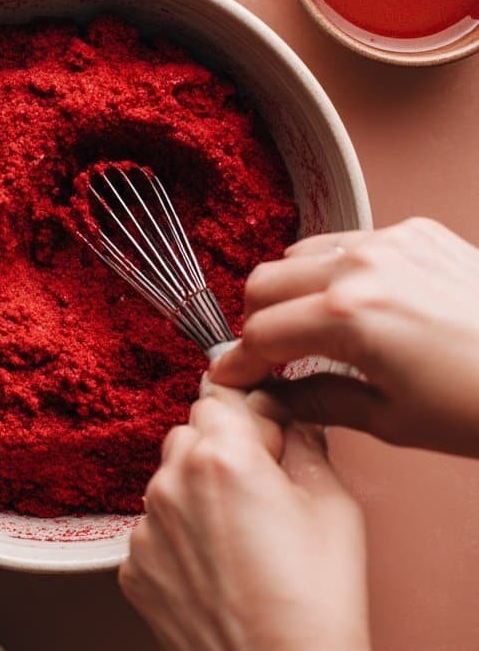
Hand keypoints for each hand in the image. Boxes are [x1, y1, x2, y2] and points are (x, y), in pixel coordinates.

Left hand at [119, 388, 368, 650]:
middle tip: (261, 496)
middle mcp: (170, 481)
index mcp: (221, 454)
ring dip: (197, 496)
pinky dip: (180, 543)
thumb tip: (287, 422)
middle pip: (190, 436)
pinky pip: (155, 534)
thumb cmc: (319, 599)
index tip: (270, 439)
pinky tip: (219, 577)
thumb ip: (303, 444)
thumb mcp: (334, 503)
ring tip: (242, 547)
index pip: (222, 397)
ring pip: (169, 485)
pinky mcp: (132, 570)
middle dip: (220, 453)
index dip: (251, 417)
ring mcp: (144, 529)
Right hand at [212, 218, 478, 456]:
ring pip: (301, 254)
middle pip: (265, 283)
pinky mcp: (418, 231)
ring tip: (311, 332)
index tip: (233, 379)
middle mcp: (361, 266)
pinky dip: (337, 270)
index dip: (241, 364)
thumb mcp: (391, 419)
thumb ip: (318, 400)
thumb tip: (276, 399)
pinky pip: (350, 241)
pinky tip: (358, 306)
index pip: (260, 334)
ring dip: (292, 291)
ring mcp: (391, 240)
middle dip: (259, 323)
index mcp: (348, 317)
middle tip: (272, 359)